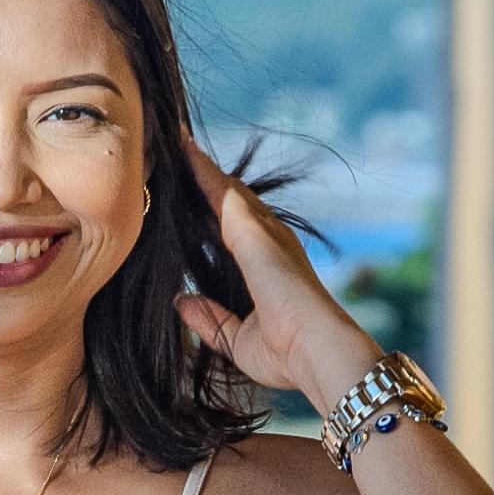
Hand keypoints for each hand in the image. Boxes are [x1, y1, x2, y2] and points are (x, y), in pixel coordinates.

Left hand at [174, 137, 377, 405]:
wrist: (320, 353)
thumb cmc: (290, 356)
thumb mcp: (236, 339)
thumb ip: (209, 319)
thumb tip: (181, 301)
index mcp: (268, 265)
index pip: (232, 227)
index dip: (211, 205)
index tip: (187, 187)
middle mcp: (270, 242)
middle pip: (230, 199)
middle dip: (205, 175)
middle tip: (176, 148)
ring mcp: (265, 233)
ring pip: (225, 188)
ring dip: (199, 164)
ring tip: (173, 139)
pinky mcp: (255, 233)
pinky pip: (220, 192)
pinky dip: (201, 170)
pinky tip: (181, 150)